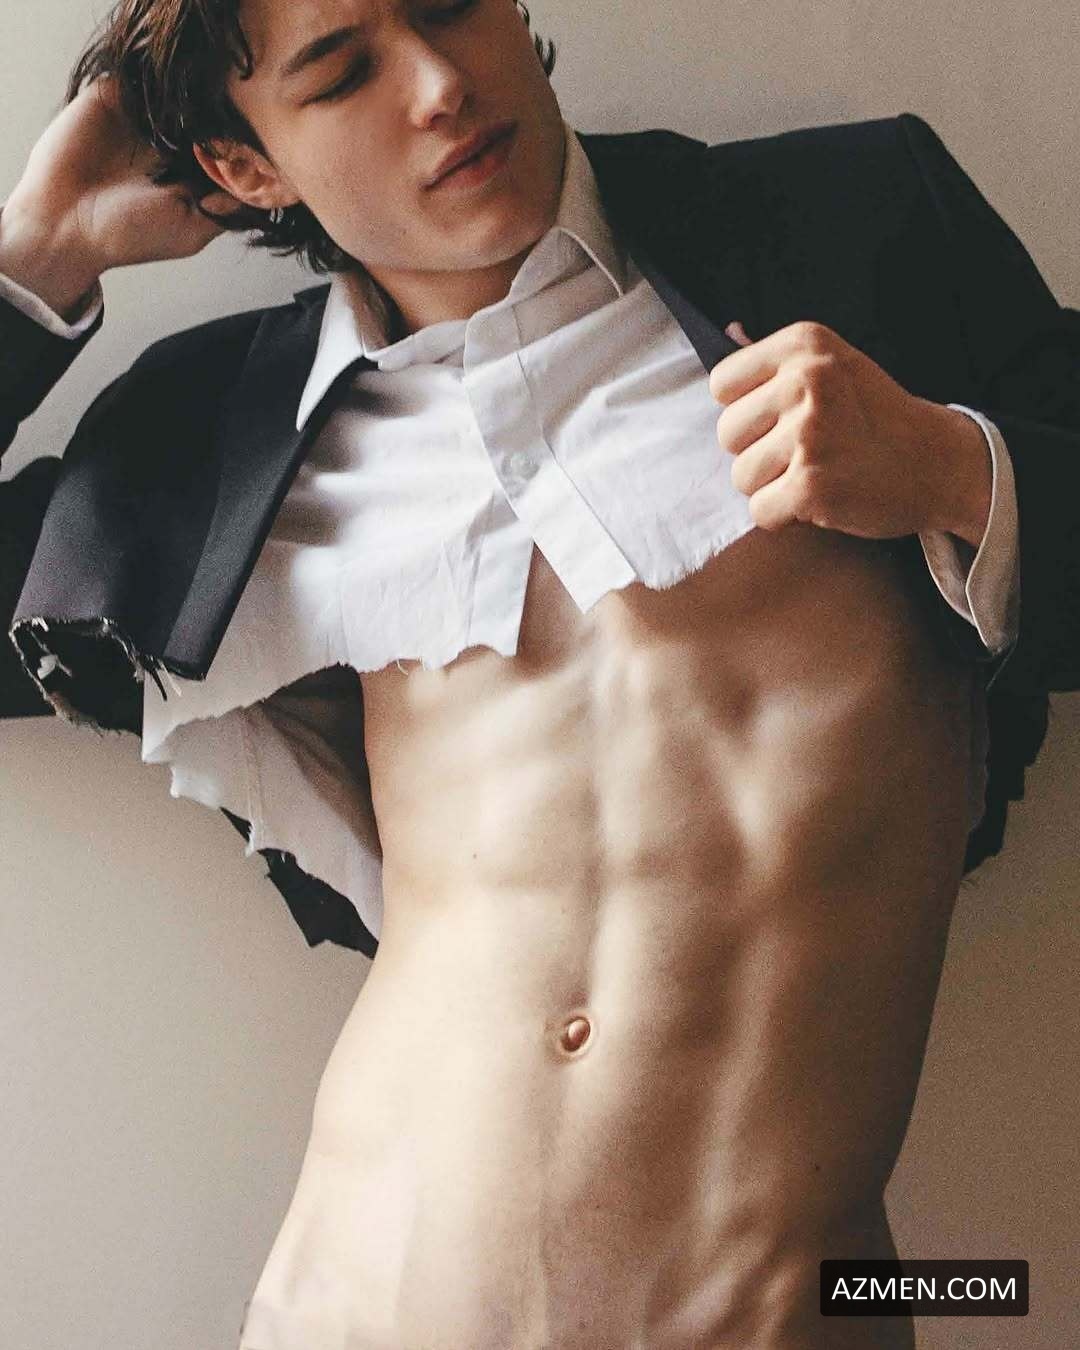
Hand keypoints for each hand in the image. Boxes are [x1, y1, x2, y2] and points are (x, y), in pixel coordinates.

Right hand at [2, 75, 242, 305]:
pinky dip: (157, 89)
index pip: (230, 147)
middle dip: (223, 122)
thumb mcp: (191, 229)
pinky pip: (142, 78)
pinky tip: (164, 114)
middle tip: (227, 139)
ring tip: (196, 129)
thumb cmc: (129, 235)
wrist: (67, 223)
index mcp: (193, 169)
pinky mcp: (112, 96)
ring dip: (192, 103)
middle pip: (210, 114)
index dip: (244, 149)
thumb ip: (227, 208)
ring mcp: (142, 116)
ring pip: (180, 93)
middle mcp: (171, 140)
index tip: (252, 159)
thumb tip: (260, 189)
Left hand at [709, 320, 990, 542]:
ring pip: (741, 476)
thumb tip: (728, 330)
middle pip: (727, 433)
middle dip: (759, 450)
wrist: (938, 463)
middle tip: (808, 450)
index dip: (748, 409)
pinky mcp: (811, 484)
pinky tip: (820, 498)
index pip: (722, 384)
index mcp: (805, 345)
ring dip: (772, 485)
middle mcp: (805, 382)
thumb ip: (779, 359)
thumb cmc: (877, 417)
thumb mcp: (835, 365)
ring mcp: (809, 434)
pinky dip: (785, 516)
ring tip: (817, 471)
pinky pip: (761, 511)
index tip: (785, 417)